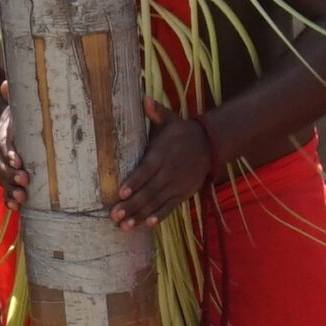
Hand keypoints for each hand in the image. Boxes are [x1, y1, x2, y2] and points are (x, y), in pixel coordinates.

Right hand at [0, 82, 29, 208]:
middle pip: (1, 164)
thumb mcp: (25, 106)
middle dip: (11, 174)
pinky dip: (9, 200)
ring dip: (11, 189)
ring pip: (3, 178)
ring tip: (23, 198)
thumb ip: (17, 96)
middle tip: (25, 180)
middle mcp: (2, 149)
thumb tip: (6, 83)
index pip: (4, 142)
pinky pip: (6, 190)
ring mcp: (5, 165)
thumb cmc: (30, 117)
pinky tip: (16, 207)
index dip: (9, 151)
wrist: (30, 127)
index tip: (18, 160)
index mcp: (5, 132)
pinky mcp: (11, 177)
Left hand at [111, 102, 215, 230]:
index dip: (134, 182)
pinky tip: (147, 225)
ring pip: (156, 203)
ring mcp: (176, 185)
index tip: (121, 193)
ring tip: (124, 227)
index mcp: (162, 154)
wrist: (210, 145)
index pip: (146, 170)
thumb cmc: (182, 132)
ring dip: (140, 215)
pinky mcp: (182, 194)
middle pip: (148, 191)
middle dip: (131, 205)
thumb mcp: (170, 119)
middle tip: (114, 216)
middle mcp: (169, 172)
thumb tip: (144, 99)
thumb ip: (156, 112)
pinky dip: (159, 216)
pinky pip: (170, 207)